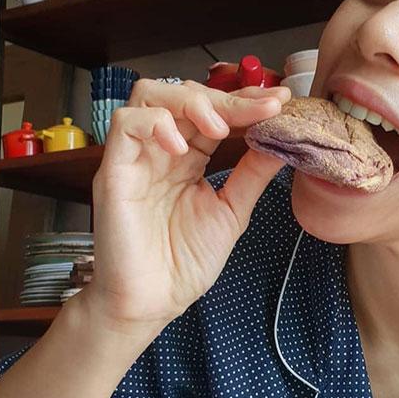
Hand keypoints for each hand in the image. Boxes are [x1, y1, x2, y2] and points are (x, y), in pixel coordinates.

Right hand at [80, 79, 288, 340]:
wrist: (152, 303)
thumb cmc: (183, 263)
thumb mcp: (230, 211)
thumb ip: (252, 174)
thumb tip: (284, 141)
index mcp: (188, 158)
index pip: (214, 111)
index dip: (246, 101)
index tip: (280, 101)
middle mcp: (160, 151)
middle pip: (185, 94)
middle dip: (228, 97)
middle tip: (262, 109)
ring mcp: (136, 158)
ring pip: (150, 96)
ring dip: (190, 102)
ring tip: (219, 127)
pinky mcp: (114, 171)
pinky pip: (125, 124)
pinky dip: (156, 125)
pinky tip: (182, 148)